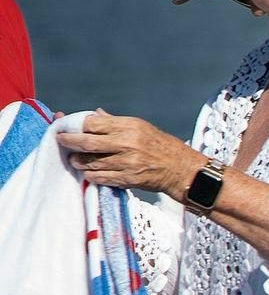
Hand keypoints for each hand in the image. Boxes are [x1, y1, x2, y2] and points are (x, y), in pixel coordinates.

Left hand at [55, 112, 201, 197]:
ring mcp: (127, 162)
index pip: (93, 123)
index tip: (66, 126)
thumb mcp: (141, 127)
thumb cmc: (163, 146)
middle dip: (69, 141)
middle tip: (60, 141)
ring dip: (78, 161)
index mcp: (129, 126)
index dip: (76, 125)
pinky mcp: (129, 178)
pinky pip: (101, 177)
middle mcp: (127, 143)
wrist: (182, 170)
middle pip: (87, 141)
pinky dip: (91, 175)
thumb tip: (94, 115)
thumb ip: (115, 122)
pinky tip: (88, 172)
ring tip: (74, 160)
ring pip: (91, 161)